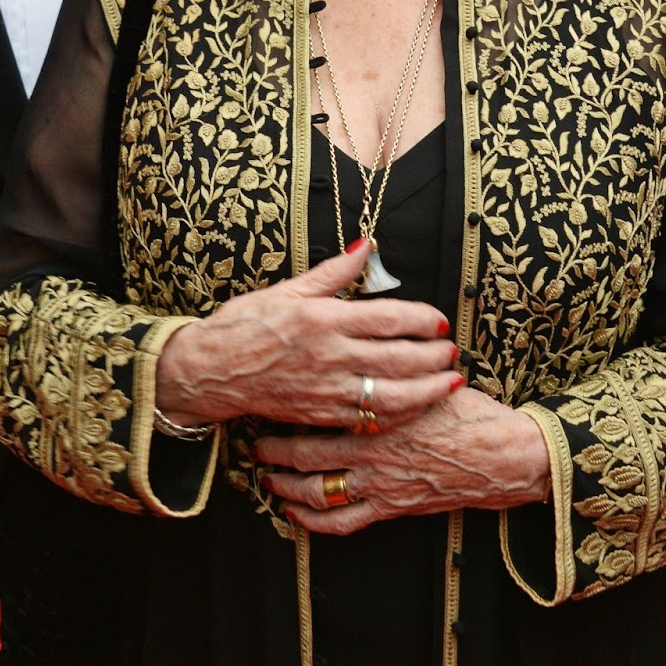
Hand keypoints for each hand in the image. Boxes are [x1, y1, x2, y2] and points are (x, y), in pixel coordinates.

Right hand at [155, 242, 460, 429]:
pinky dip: (400, 415)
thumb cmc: (247, 325)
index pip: (390, 318)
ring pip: (393, 395)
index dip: (423, 320)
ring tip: (449, 382)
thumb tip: (367, 246)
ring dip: (428, 390)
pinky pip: (371, 419)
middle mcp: (332, 356)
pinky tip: (415, 407)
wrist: (213, 370)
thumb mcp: (289, 289)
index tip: (439, 321)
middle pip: (400, 358)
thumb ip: (333, 272)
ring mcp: (329, 389)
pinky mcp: (323, 414)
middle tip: (452, 351)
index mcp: (325, 319)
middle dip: (434, 356)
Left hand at [256, 385, 550, 534]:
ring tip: (266, 477)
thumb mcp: (428, 372)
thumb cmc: (469, 412)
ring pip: (316, 490)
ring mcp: (378, 482)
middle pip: (306, 451)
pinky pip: (342, 522)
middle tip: (252, 442)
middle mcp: (371, 448)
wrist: (502, 455)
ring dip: (285, 486)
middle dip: (273, 449)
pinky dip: (313, 520)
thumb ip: (395, 357)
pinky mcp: (390, 508)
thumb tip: (372, 330)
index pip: (320, 406)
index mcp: (377, 409)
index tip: (268, 397)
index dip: (288, 404)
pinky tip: (296, 513)